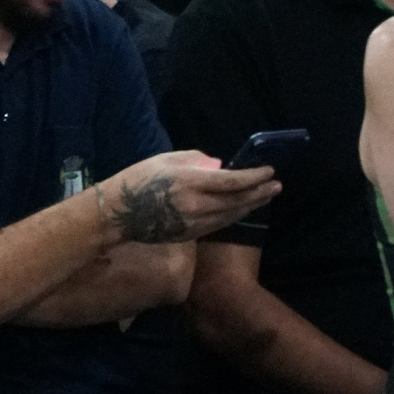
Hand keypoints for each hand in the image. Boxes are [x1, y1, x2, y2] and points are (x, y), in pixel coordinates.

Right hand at [98, 149, 277, 243]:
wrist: (116, 213)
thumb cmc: (135, 180)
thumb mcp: (162, 160)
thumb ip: (194, 159)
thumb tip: (219, 165)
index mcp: (189, 182)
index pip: (232, 181)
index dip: (254, 177)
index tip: (270, 171)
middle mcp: (197, 204)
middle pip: (238, 200)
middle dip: (260, 192)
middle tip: (277, 186)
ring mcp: (195, 222)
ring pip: (232, 215)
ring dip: (252, 205)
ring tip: (266, 197)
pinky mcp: (191, 234)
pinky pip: (220, 224)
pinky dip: (235, 215)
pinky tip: (242, 209)